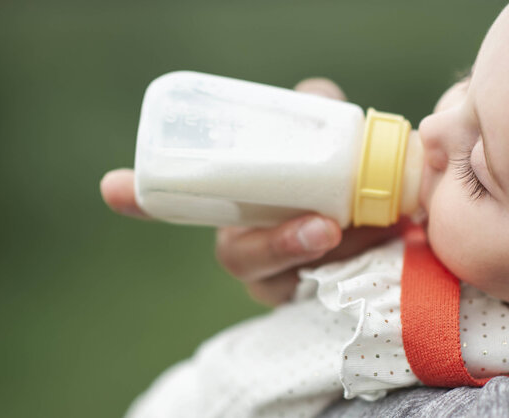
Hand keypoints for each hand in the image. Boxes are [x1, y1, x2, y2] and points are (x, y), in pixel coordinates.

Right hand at [100, 78, 404, 305]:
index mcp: (234, 207)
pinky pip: (327, 301)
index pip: (174, 203)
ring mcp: (277, 281)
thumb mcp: (324, 143)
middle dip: (280, 244)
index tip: (113, 187)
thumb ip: (315, 114)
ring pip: (287, 281)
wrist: (384, 226)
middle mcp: (246, 245)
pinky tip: (395, 249)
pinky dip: (362, 276)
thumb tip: (317, 97)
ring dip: (337, 261)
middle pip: (241, 256)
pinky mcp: (317, 304)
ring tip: (379, 232)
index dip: (143, 196)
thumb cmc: (335, 181)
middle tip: (325, 229)